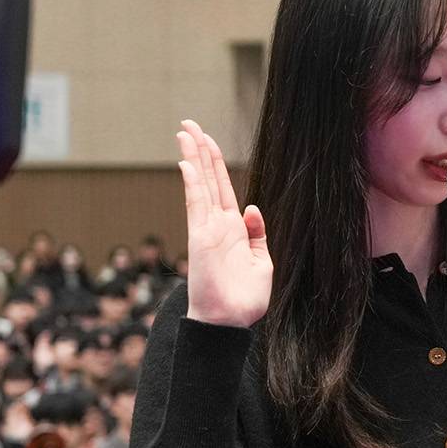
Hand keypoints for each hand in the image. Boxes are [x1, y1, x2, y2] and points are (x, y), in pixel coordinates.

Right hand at [177, 119, 272, 327]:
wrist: (231, 323)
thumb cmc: (244, 299)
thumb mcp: (261, 262)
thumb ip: (257, 234)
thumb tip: (252, 207)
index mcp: (233, 230)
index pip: (223, 188)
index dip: (215, 164)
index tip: (206, 141)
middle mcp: (217, 225)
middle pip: (208, 179)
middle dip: (199, 151)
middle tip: (188, 124)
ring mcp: (207, 230)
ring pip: (200, 185)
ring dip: (193, 158)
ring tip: (185, 131)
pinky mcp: (201, 239)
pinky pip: (196, 205)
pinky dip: (193, 184)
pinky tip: (187, 163)